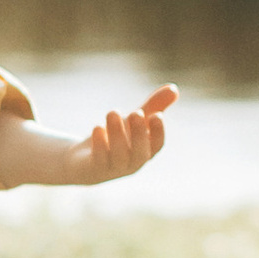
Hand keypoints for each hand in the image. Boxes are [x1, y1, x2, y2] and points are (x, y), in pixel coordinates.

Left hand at [3, 85, 177, 188]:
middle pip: (140, 153)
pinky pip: (98, 159)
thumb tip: (174, 88)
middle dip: (139, 133)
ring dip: (117, 133)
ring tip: (112, 112)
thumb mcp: (134, 121)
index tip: (157, 115)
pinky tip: (97, 127)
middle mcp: (131, 163)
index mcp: (145, 151)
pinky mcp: (94, 168)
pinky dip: (99, 143)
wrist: (83, 161)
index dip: (158, 133)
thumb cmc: (115, 139)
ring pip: (118, 155)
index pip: (157, 146)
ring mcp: (113, 168)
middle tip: (135, 112)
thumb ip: (154, 106)